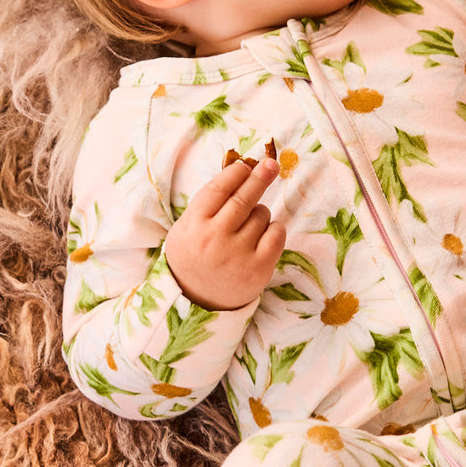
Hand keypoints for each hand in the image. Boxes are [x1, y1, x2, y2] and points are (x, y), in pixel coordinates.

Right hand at [164, 156, 285, 309]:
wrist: (196, 300)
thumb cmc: (194, 255)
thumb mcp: (188, 226)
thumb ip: (210, 202)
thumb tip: (243, 169)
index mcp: (194, 223)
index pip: (220, 188)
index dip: (236, 173)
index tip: (245, 166)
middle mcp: (215, 237)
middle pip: (244, 197)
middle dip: (260, 177)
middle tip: (271, 165)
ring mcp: (238, 254)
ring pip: (261, 214)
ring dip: (260, 213)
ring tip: (246, 229)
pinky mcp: (258, 268)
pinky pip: (277, 233)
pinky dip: (274, 229)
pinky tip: (263, 236)